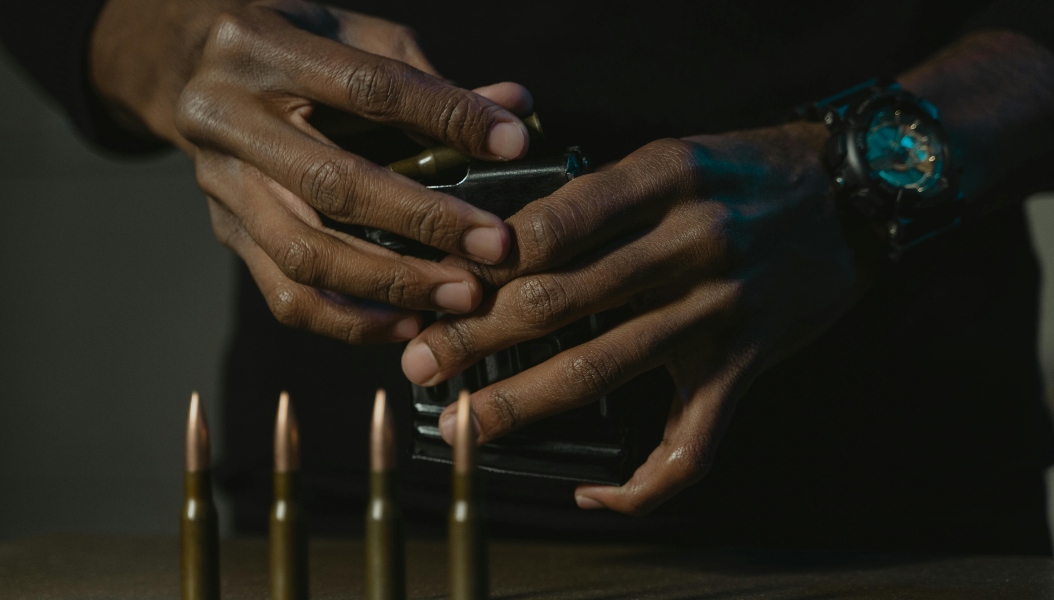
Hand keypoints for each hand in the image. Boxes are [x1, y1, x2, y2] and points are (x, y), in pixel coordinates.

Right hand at [91, 0, 533, 342]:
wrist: (185, 67)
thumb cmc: (289, 45)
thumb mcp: (348, 33)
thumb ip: (426, 77)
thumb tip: (516, 109)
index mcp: (261, 46)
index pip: (367, 88)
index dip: (445, 117)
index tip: (510, 144)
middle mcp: (228, 116)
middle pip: (332, 183)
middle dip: (423, 222)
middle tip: (493, 248)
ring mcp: (220, 183)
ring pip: (305, 253)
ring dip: (392, 285)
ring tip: (460, 298)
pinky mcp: (225, 231)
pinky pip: (285, 294)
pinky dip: (351, 320)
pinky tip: (407, 324)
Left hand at [401, 122, 876, 513]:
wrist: (855, 193)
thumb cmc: (747, 172)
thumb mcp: (673, 154)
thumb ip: (598, 195)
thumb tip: (506, 245)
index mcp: (662, 179)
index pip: (552, 225)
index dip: (484, 264)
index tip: (435, 287)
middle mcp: (688, 243)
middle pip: (558, 300)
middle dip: (474, 337)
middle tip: (418, 362)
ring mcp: (718, 311)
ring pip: (601, 369)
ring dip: (519, 401)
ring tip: (463, 420)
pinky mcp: (745, 365)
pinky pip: (692, 444)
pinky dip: (640, 485)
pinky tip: (592, 497)